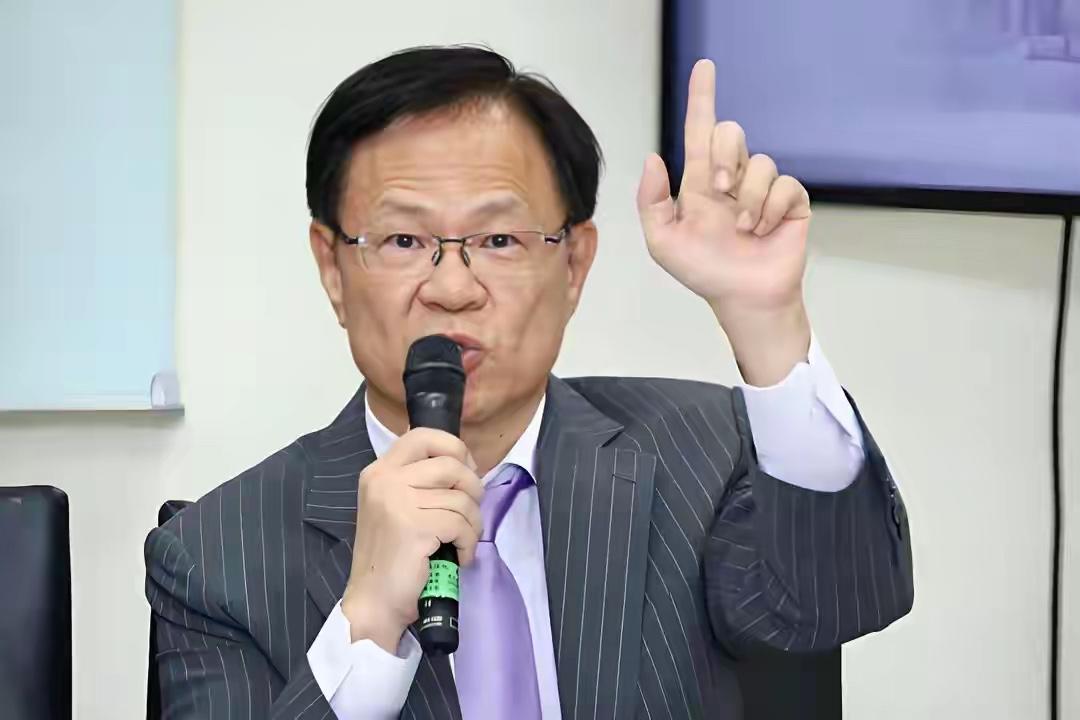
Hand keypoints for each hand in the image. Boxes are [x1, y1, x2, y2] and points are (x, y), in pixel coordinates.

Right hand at [341, 428, 482, 652]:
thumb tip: (465, 466)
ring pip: (461, 498)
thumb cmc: (390, 558)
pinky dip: (469, 543)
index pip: (423, 436)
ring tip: (462, 542)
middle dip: (473, 488)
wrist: (373, 602)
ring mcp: (397, 502)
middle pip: (450, 464)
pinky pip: (461, 524)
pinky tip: (459, 556)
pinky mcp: (414, 526)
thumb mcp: (394, 507)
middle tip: (470, 512)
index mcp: (379, 471)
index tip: (467, 470)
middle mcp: (384, 480)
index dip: (454, 447)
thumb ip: (417, 482)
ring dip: (472, 523)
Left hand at [637, 59, 812, 384]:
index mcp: (701, 182)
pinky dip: (770, 209)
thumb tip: (653, 158)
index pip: (700, 132)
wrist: (741, 299)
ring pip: (759, 162)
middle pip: (732, 133)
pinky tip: (763, 231)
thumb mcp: (663, 241)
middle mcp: (732, 178)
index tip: (704, 67)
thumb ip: (651, 201)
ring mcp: (763, 189)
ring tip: (743, 228)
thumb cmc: (703, 271)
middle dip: (725, 155)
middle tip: (718, 190)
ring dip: (747, 198)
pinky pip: (785, 185)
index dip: (701, 98)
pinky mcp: (790, 202)